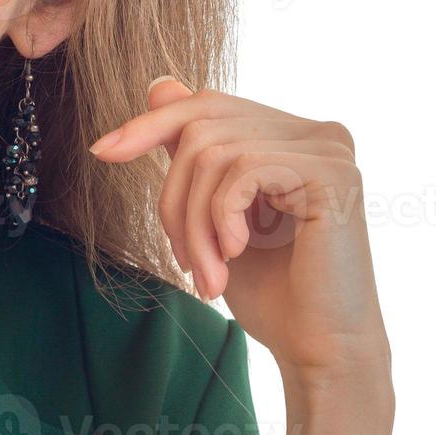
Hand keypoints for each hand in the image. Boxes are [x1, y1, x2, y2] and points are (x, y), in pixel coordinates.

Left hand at [87, 78, 391, 380]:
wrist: (318, 349)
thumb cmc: (269, 288)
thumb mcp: (212, 211)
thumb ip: (195, 151)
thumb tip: (159, 84)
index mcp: (290, 135)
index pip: (206, 106)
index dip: (149, 124)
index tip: (102, 152)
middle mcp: (315, 132)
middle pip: (202, 128)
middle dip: (174, 196)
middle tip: (183, 259)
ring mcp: (329, 149)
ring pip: (215, 153)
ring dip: (195, 222)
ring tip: (207, 273)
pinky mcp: (333, 173)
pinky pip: (243, 171)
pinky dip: (221, 218)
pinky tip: (235, 255)